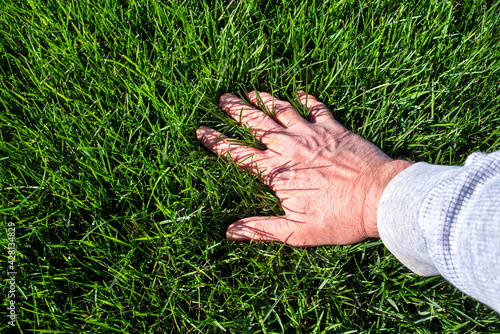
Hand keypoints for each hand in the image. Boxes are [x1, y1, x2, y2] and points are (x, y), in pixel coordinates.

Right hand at [197, 91, 411, 245]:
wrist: (378, 198)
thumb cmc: (338, 218)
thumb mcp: (296, 232)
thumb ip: (261, 229)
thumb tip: (231, 232)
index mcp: (276, 171)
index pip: (238, 154)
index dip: (217, 142)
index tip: (201, 131)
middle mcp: (289, 147)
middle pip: (256, 124)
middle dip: (237, 111)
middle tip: (223, 99)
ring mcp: (312, 133)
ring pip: (282, 110)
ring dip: (264, 100)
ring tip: (250, 92)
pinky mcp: (334, 128)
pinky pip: (317, 107)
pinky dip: (308, 99)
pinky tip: (301, 92)